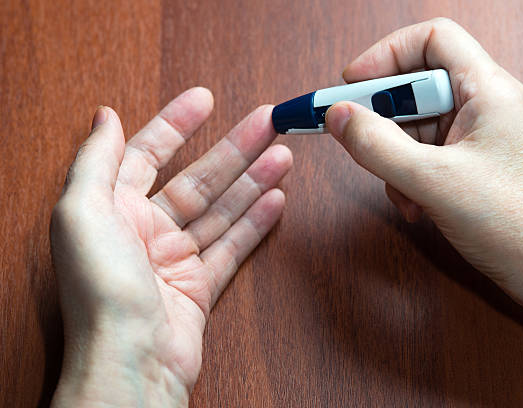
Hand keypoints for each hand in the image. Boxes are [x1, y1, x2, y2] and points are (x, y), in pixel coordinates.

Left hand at [50, 89, 291, 406]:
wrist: (129, 360)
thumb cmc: (99, 291)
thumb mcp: (81, 212)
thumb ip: (95, 160)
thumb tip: (105, 117)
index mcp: (113, 209)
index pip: (148, 154)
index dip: (175, 124)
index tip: (204, 99)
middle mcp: (144, 230)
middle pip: (198, 179)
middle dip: (234, 148)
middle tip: (267, 122)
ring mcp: (175, 258)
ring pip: (222, 209)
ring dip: (253, 180)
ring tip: (283, 155)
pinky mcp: (200, 285)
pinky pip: (232, 246)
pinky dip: (255, 223)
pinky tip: (276, 199)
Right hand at [325, 18, 522, 363]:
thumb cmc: (513, 224)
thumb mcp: (432, 181)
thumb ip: (377, 145)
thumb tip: (338, 116)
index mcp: (490, 91)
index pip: (433, 40)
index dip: (387, 54)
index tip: (352, 84)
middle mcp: (488, 105)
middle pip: (419, 85)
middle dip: (386, 118)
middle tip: (359, 139)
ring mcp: (481, 135)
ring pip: (418, 125)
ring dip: (396, 157)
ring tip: (403, 191)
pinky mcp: (474, 162)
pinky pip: (428, 153)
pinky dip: (411, 176)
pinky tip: (417, 205)